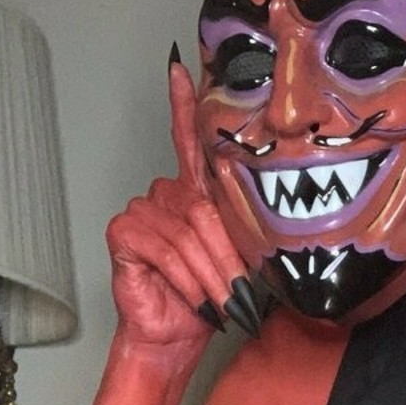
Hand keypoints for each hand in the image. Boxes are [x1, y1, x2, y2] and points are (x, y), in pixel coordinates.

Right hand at [106, 54, 259, 349]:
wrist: (177, 335)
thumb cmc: (211, 297)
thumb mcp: (241, 259)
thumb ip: (247, 229)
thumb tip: (281, 217)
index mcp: (195, 192)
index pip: (189, 140)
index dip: (185, 105)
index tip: (182, 69)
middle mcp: (167, 193)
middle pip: (205, 209)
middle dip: (227, 256)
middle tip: (241, 292)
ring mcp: (143, 209)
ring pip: (188, 232)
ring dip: (210, 274)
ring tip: (221, 301)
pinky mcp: (124, 232)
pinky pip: (164, 248)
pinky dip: (185, 278)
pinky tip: (193, 296)